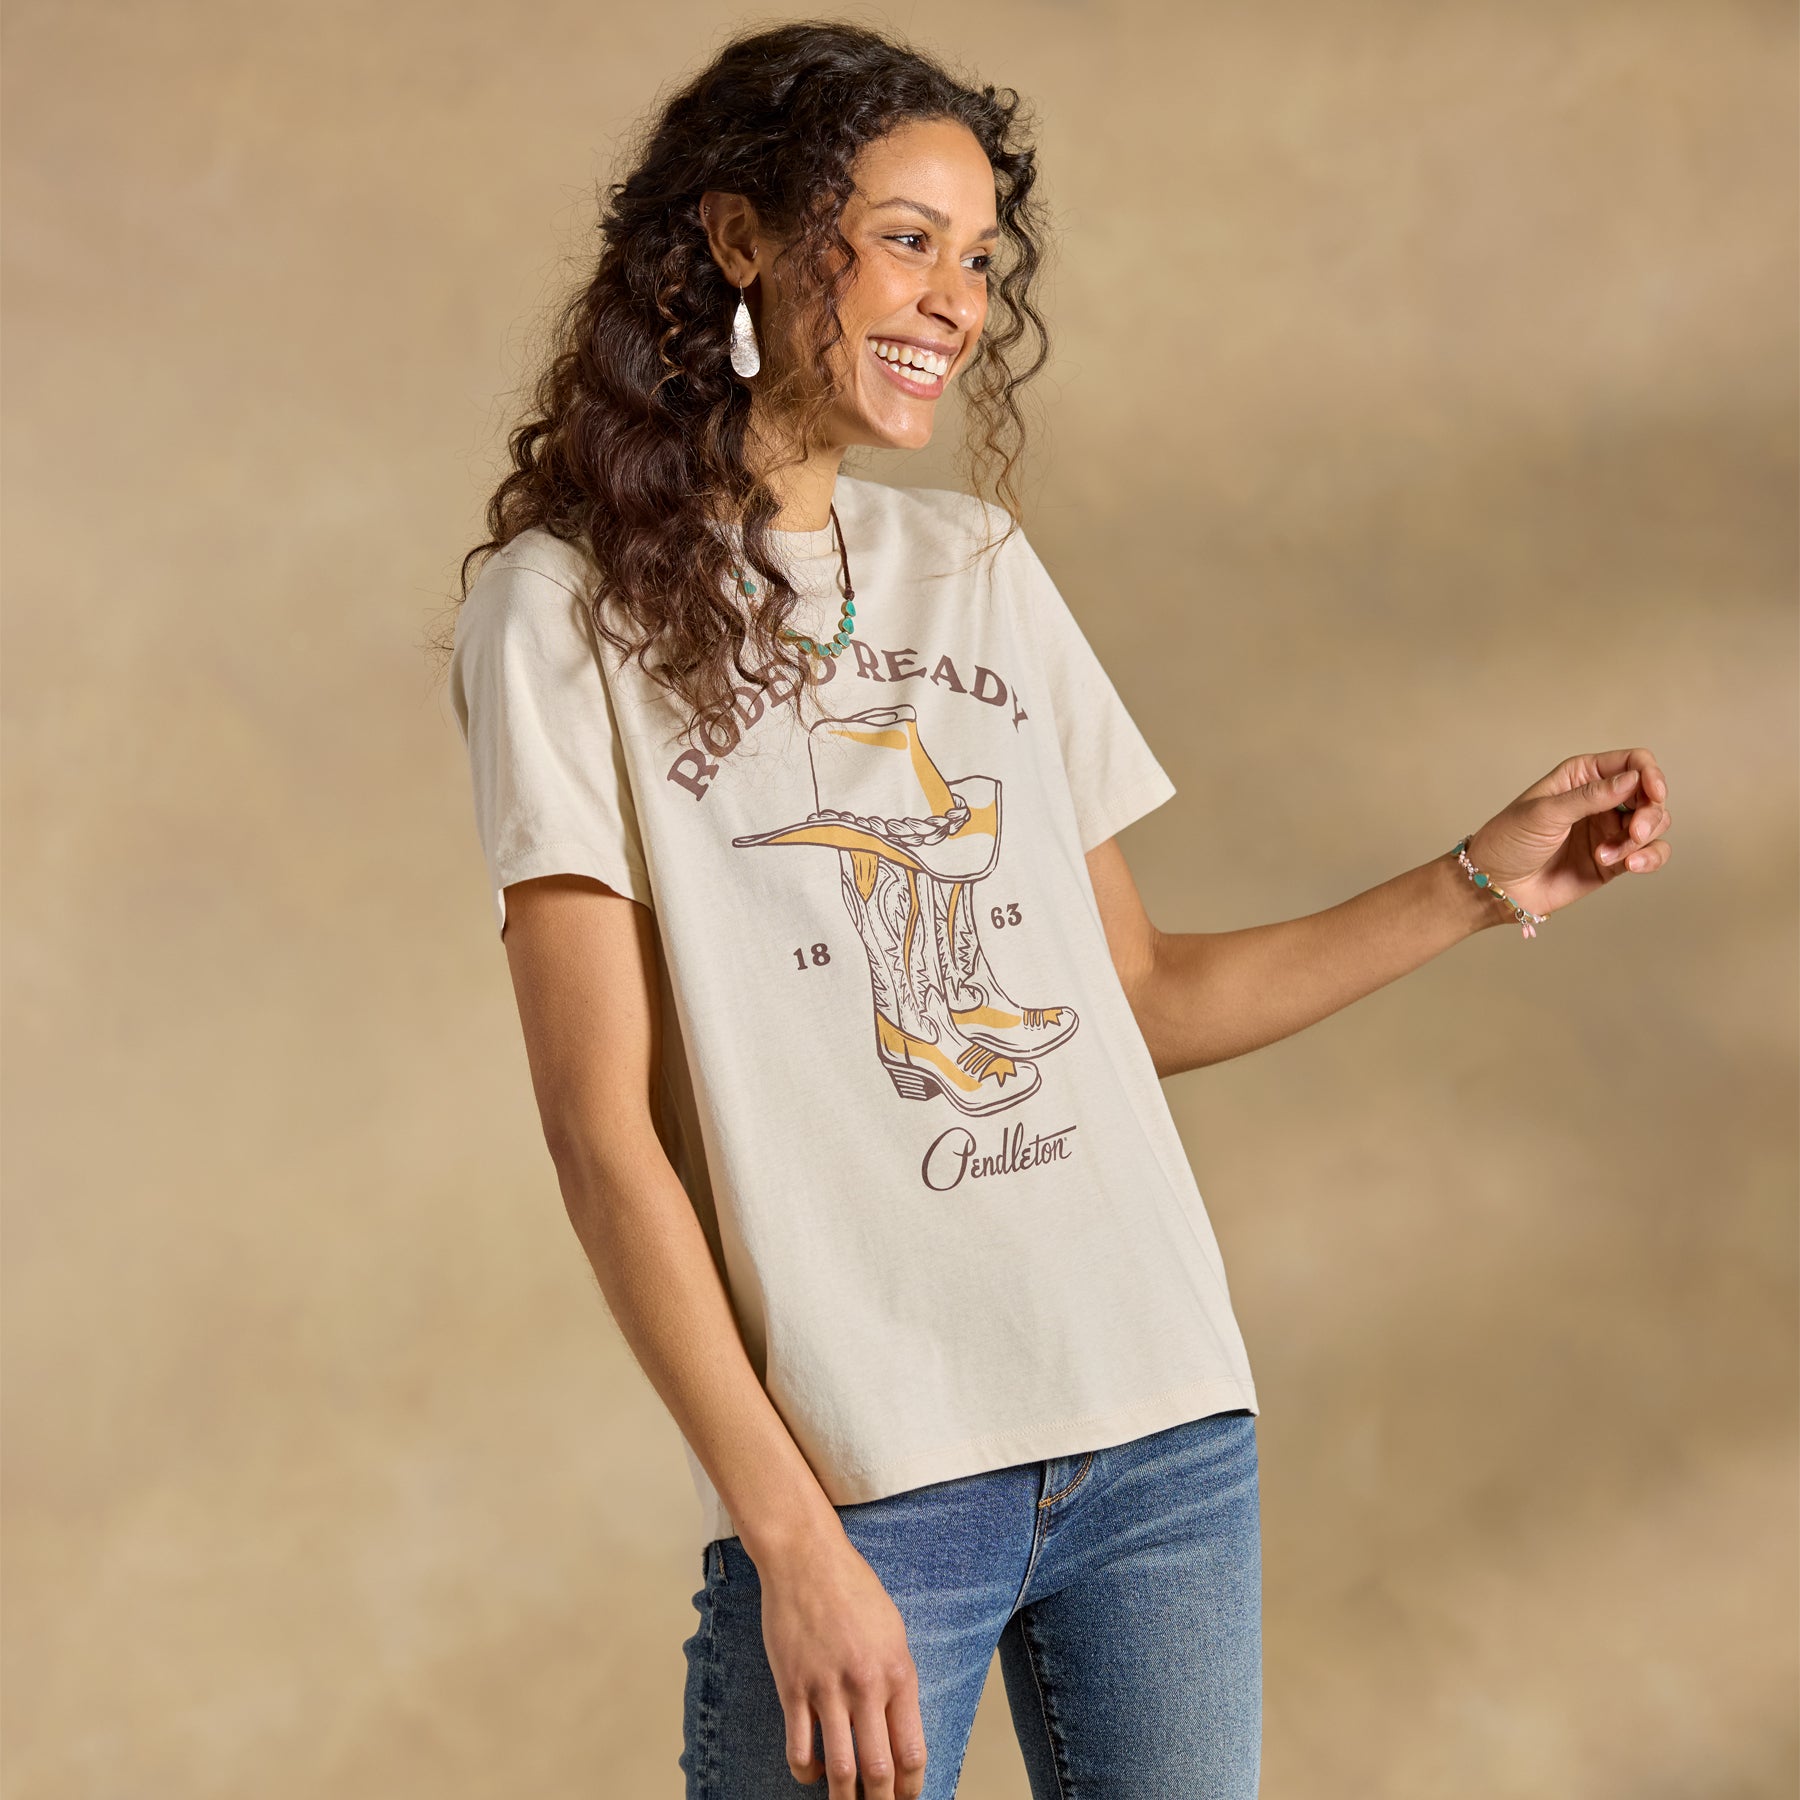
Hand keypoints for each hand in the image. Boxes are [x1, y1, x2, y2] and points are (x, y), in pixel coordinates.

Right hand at [755, 1524, 928, 1798]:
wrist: (808, 1559)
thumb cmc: (853, 1590)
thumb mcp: (893, 1632)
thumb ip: (897, 1682)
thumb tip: (898, 1730)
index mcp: (897, 1673)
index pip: (912, 1752)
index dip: (912, 1789)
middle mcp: (866, 1686)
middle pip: (879, 1772)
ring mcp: (827, 1690)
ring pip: (840, 1771)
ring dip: (844, 1799)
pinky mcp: (793, 1688)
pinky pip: (799, 1749)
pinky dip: (807, 1772)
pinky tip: (813, 1771)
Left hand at [1464, 747, 1672, 924]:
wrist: (1496, 886)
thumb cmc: (1509, 841)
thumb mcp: (1545, 813)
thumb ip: (1590, 796)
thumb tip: (1632, 779)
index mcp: (1582, 776)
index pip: (1632, 762)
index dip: (1650, 774)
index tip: (1654, 793)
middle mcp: (1600, 799)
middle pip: (1650, 794)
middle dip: (1651, 812)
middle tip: (1635, 833)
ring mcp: (1608, 830)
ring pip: (1654, 824)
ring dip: (1644, 839)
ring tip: (1611, 856)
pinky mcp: (1614, 859)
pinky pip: (1649, 853)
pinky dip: (1649, 858)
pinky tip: (1631, 866)